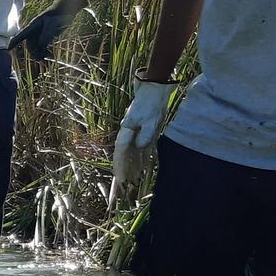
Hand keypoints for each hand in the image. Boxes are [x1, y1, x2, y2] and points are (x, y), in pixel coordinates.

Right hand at [10, 0, 89, 61]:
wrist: (65, 11)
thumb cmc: (57, 15)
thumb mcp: (52, 26)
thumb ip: (46, 36)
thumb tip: (40, 45)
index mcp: (33, 26)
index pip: (21, 35)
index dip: (14, 42)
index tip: (8, 48)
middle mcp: (34, 31)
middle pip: (30, 44)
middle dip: (34, 52)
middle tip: (42, 57)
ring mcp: (40, 34)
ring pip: (35, 46)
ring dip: (39, 52)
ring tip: (48, 55)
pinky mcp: (46, 36)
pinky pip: (42, 46)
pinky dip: (44, 51)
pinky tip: (49, 54)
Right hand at [109, 74, 177, 207]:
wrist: (155, 90)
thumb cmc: (151, 104)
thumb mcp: (150, 120)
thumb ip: (145, 135)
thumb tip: (140, 147)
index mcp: (127, 131)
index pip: (121, 152)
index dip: (120, 166)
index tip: (120, 179)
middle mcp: (129, 134)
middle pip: (125, 155)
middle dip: (124, 170)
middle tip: (123, 185)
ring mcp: (136, 133)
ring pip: (133, 153)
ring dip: (133, 166)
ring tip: (133, 180)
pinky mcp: (145, 132)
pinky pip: (142, 149)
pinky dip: (142, 159)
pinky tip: (144, 168)